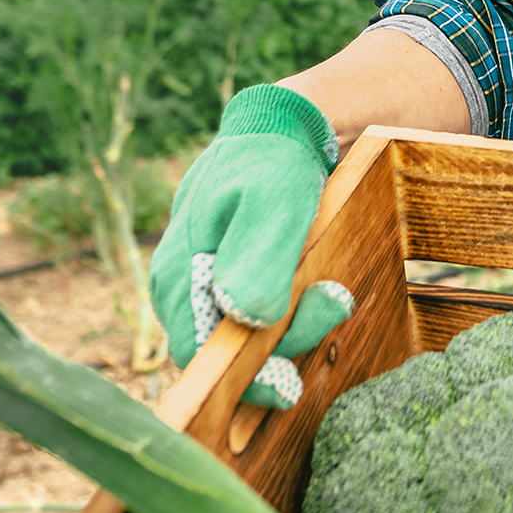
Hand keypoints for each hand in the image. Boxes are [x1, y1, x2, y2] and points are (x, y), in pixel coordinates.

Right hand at [150, 84, 353, 408]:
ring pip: (248, 334)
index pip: (195, 355)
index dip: (240, 380)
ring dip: (296, 324)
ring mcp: (208, 284)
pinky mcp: (236, 279)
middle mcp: (185, 287)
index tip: (288, 384)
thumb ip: (257, 260)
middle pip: (226, 351)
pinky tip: (320, 291)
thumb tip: (244, 317)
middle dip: (284, 341)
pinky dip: (293, 312)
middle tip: (334, 303)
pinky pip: (261, 315)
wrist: (283, 129)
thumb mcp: (275, 203)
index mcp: (179, 274)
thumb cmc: (274, 161)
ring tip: (333, 291)